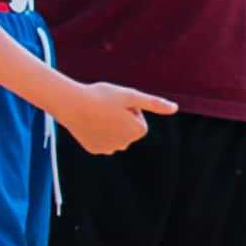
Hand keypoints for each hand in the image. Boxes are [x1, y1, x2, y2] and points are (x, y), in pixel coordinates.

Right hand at [53, 78, 167, 159]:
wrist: (70, 104)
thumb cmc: (101, 96)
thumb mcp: (130, 96)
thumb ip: (154, 103)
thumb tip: (174, 108)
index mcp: (138, 131)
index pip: (140, 119)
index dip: (130, 109)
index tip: (117, 104)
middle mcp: (126, 144)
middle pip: (129, 128)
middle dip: (122, 118)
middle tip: (106, 108)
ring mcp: (109, 149)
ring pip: (116, 134)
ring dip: (110, 125)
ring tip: (97, 114)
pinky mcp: (95, 149)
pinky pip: (102, 139)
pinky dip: (98, 132)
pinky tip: (89, 123)